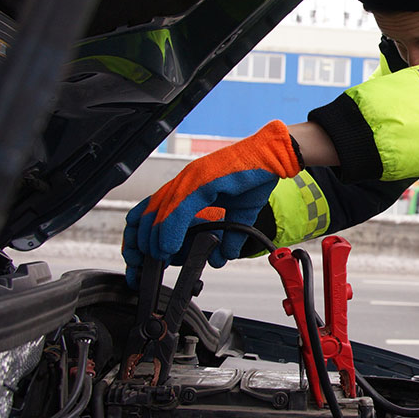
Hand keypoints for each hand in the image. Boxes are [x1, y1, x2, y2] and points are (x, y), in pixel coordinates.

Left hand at [122, 120, 300, 286]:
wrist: (274, 155)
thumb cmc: (256, 176)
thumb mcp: (241, 213)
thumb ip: (231, 235)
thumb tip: (223, 257)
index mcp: (190, 187)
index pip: (155, 211)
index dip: (147, 234)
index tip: (148, 255)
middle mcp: (185, 181)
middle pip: (149, 213)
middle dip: (144, 241)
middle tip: (149, 262)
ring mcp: (190, 179)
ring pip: (159, 212)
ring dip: (156, 239)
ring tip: (158, 258)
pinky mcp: (200, 180)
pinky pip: (178, 208)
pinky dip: (171, 230)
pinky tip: (170, 247)